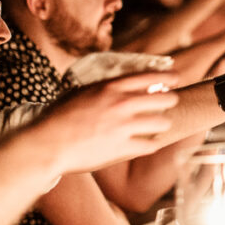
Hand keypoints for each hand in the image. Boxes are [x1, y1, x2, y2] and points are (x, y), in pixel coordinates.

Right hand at [40, 71, 178, 172]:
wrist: (47, 144)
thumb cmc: (58, 118)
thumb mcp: (81, 92)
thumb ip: (102, 88)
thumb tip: (115, 86)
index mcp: (111, 87)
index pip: (150, 77)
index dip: (168, 77)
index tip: (177, 79)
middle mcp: (122, 104)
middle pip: (164, 99)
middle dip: (169, 101)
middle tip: (168, 105)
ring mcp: (124, 126)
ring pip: (162, 122)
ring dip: (162, 124)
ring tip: (160, 126)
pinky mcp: (123, 147)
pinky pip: (150, 145)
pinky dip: (151, 144)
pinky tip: (149, 143)